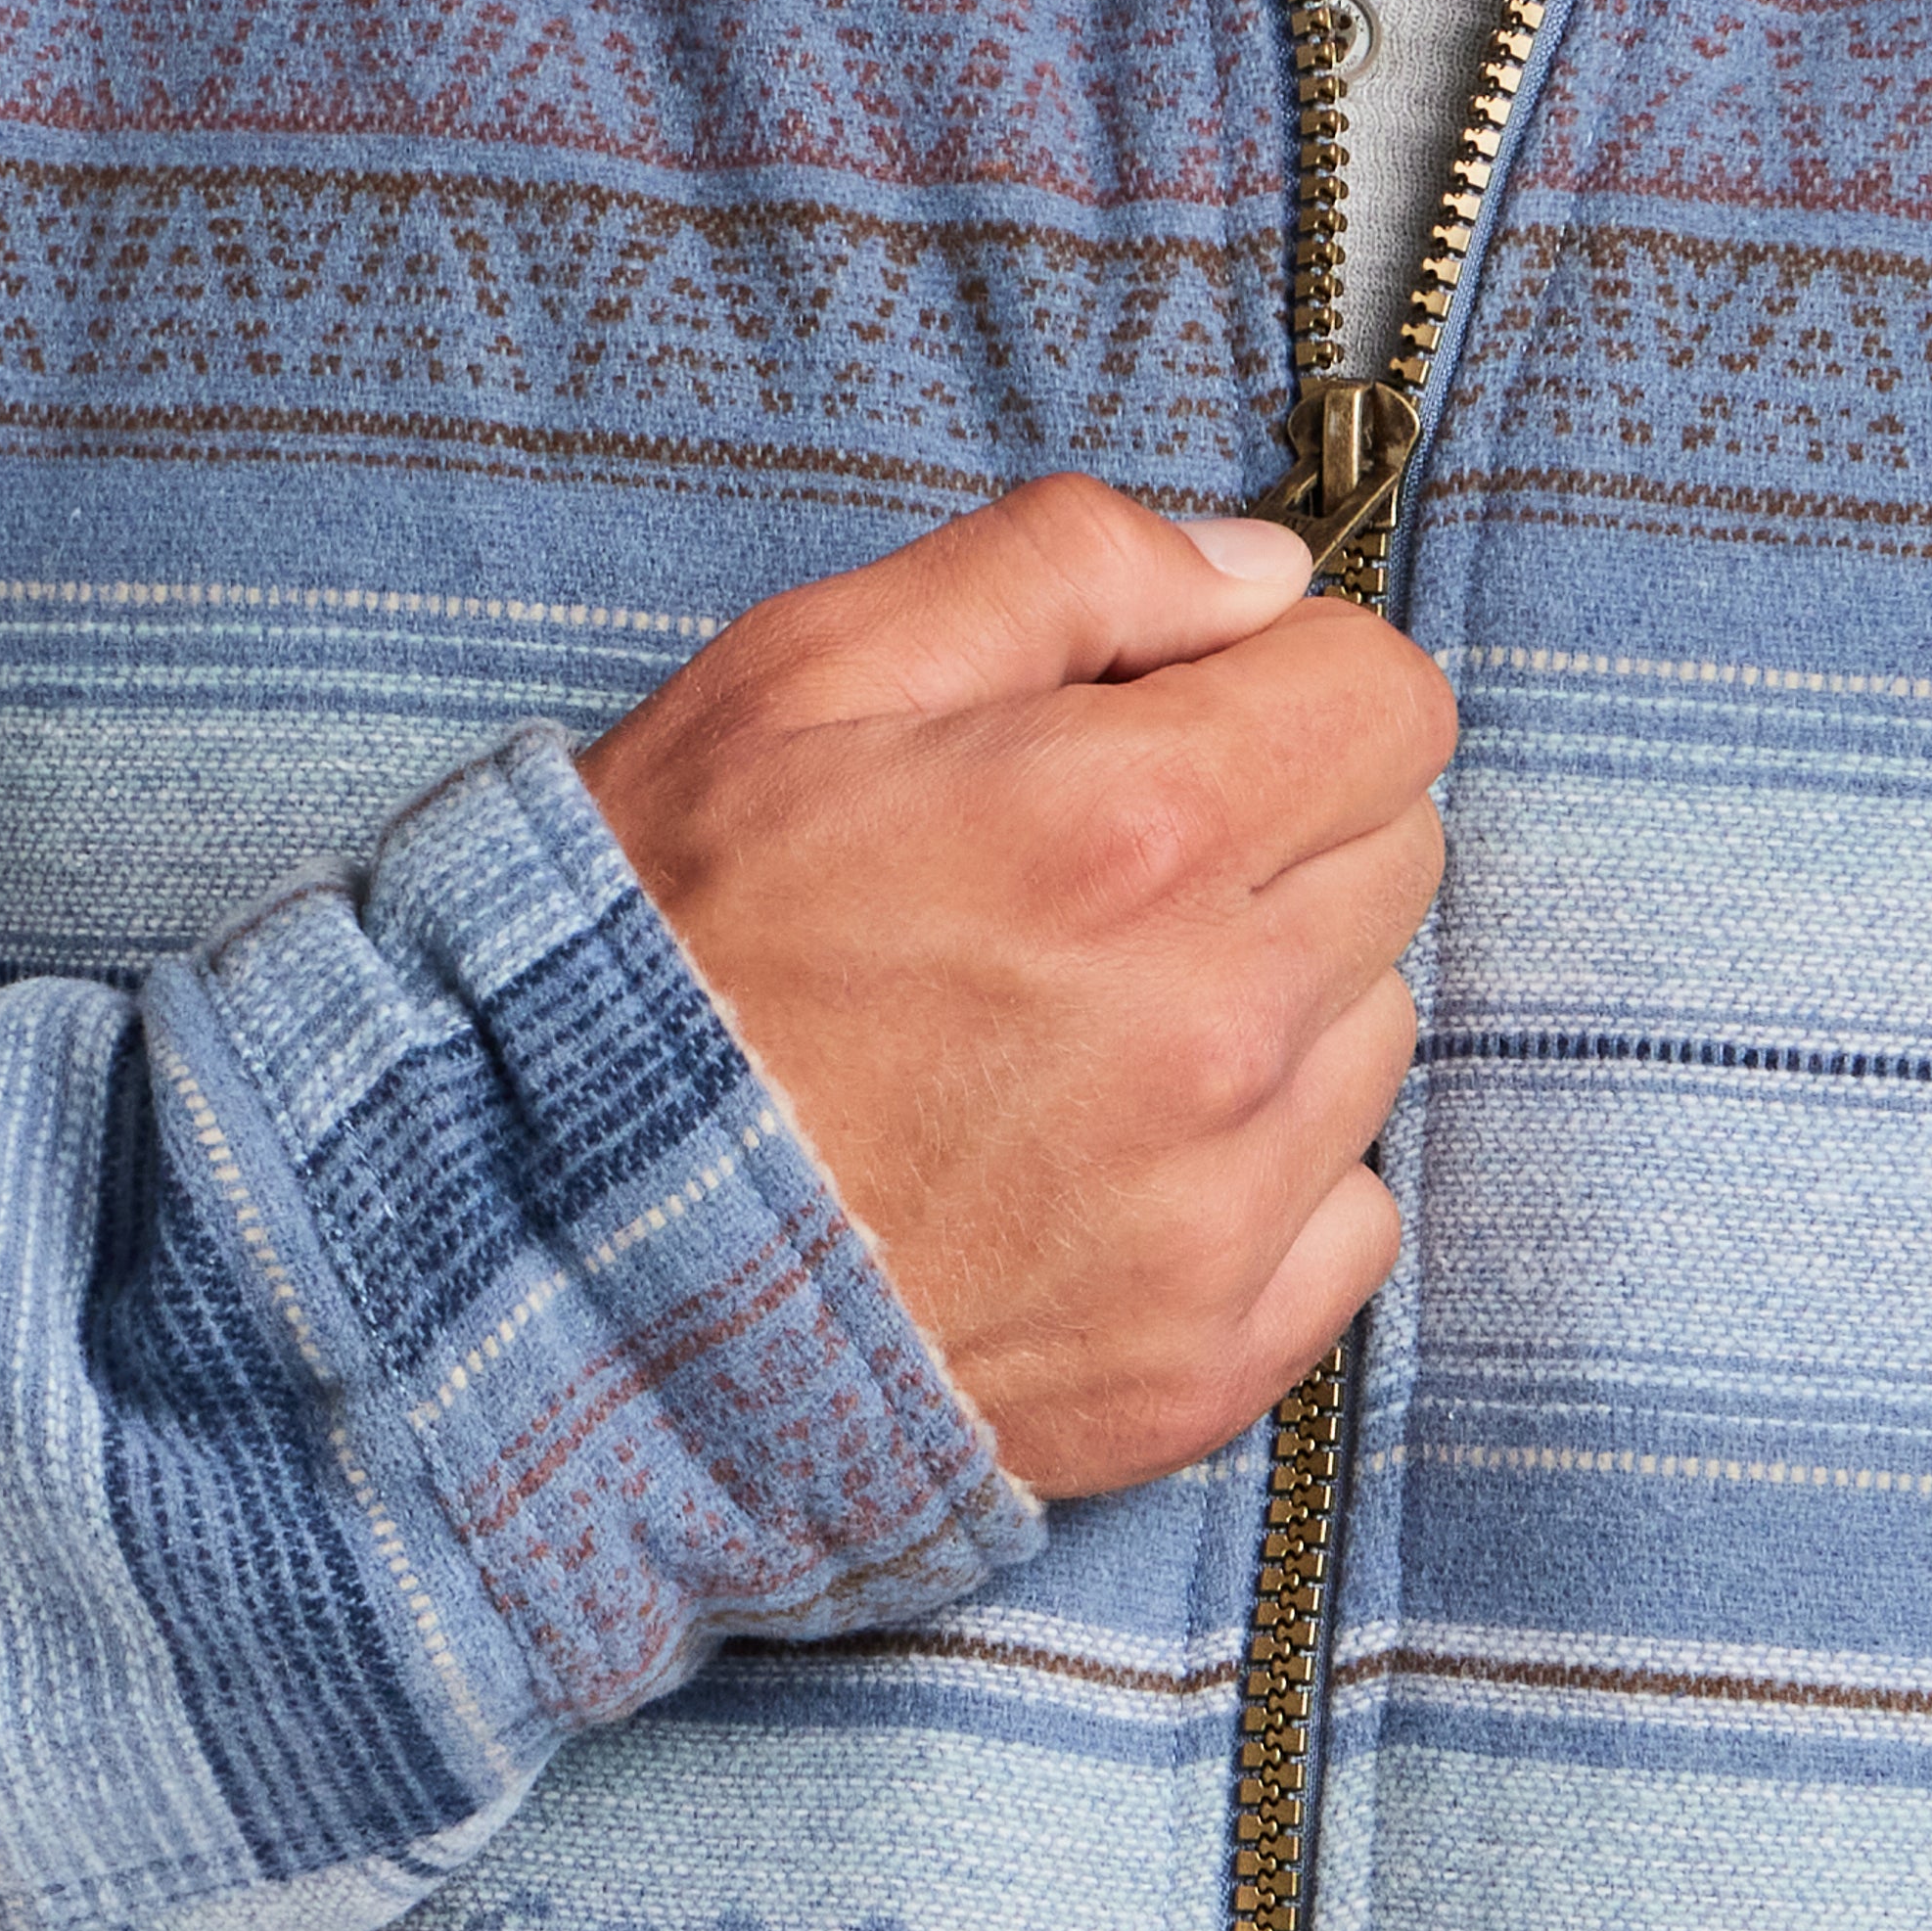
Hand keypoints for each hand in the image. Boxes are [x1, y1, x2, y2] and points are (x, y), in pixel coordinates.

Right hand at [575, 476, 1453, 1498]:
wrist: (537, 1264)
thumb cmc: (657, 948)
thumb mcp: (807, 673)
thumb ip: (1065, 568)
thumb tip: (1260, 574)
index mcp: (1139, 830)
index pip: (1389, 701)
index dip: (1285, 683)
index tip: (1180, 718)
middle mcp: (1216, 1026)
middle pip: (1394, 856)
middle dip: (1278, 826)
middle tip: (1099, 867)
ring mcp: (1219, 1212)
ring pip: (1371, 1032)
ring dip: (1271, 1002)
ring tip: (1076, 1020)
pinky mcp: (1202, 1362)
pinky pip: (1348, 1217)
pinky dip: (1263, 1180)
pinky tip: (1109, 1160)